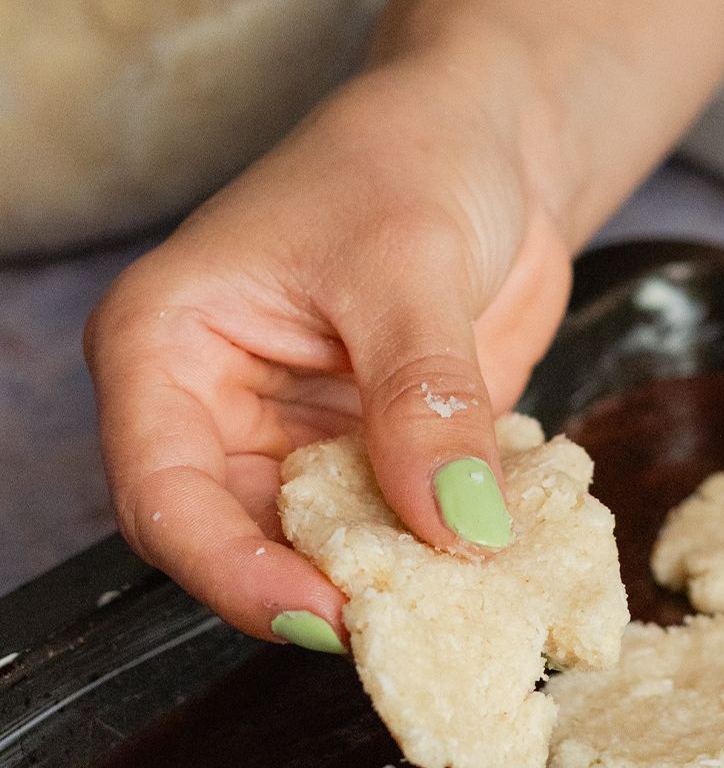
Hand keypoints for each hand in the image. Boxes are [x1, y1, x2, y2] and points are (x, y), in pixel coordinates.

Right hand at [86, 41, 579, 644]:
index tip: (324, 617)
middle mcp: (218, 408)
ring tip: (477, 611)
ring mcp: (302, 436)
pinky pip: (408, 524)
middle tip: (416, 634)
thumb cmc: (411, 156)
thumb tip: (454, 527)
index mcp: (166, 349)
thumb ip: (425, 399)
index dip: (234, 572)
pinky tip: (514, 564)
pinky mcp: (383, 451)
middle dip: (324, 591)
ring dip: (398, 582)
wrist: (495, 133)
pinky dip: (455, 550)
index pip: (166, 497)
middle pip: (242, 543)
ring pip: (329, 547)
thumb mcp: (410, 265)